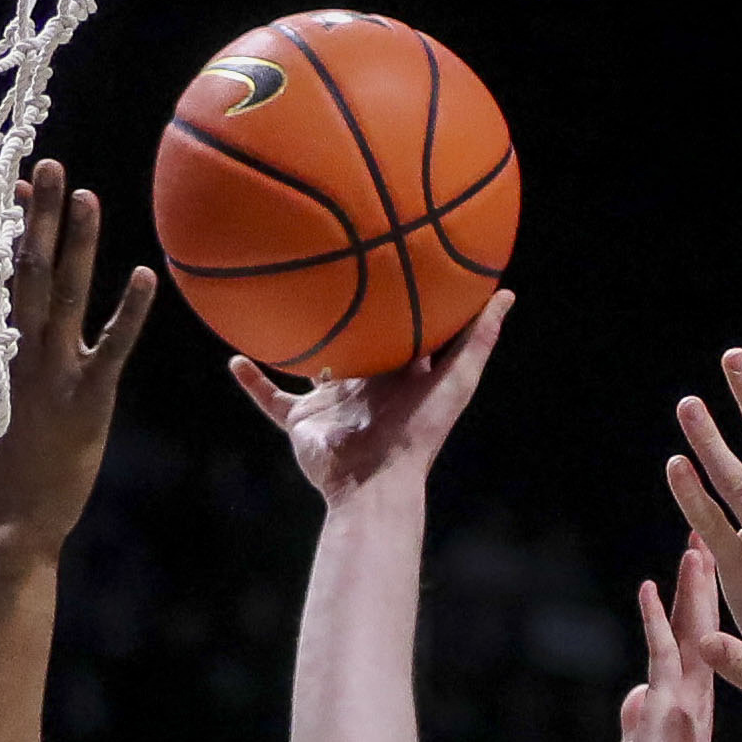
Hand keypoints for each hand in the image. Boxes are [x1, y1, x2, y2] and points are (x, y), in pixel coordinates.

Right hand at [0, 162, 156, 541]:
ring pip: (70, 293)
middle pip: (34, 268)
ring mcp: (57, 368)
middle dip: (44, 217)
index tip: (22, 188)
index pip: (6, 274)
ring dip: (80, 243)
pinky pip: (114, 345)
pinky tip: (145, 275)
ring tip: (89, 197)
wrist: (11, 516)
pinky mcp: (89, 394)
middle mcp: (27, 347)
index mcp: (0, 348)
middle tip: (53, 166)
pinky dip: (130, 311)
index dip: (16, 229)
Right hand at [232, 290, 513, 504]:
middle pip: (354, 343)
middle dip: (348, 316)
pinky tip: (234, 358)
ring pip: (308, 366)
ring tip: (277, 307)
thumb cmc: (419, 431)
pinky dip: (252, 383)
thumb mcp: (457, 380)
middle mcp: (364, 386)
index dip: (402, 302)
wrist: (375, 480)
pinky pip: (272, 400)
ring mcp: (331, 404)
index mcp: (400, 375)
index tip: (397, 260)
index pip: (403, 331)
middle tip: (332, 270)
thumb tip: (506, 292)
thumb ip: (479, 338)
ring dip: (295, 344)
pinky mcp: (303, 422)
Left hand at [608, 540, 728, 741]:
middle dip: (704, 581)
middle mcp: (691, 692)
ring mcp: (683, 698)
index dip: (698, 602)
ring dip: (692, 589)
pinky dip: (656, 622)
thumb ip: (640, 720)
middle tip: (710, 536)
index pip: (695, 640)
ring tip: (698, 546)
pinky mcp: (669, 709)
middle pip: (700, 626)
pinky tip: (652, 590)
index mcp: (690, 700)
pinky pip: (662, 656)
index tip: (704, 562)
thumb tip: (634, 695)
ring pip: (689, 633)